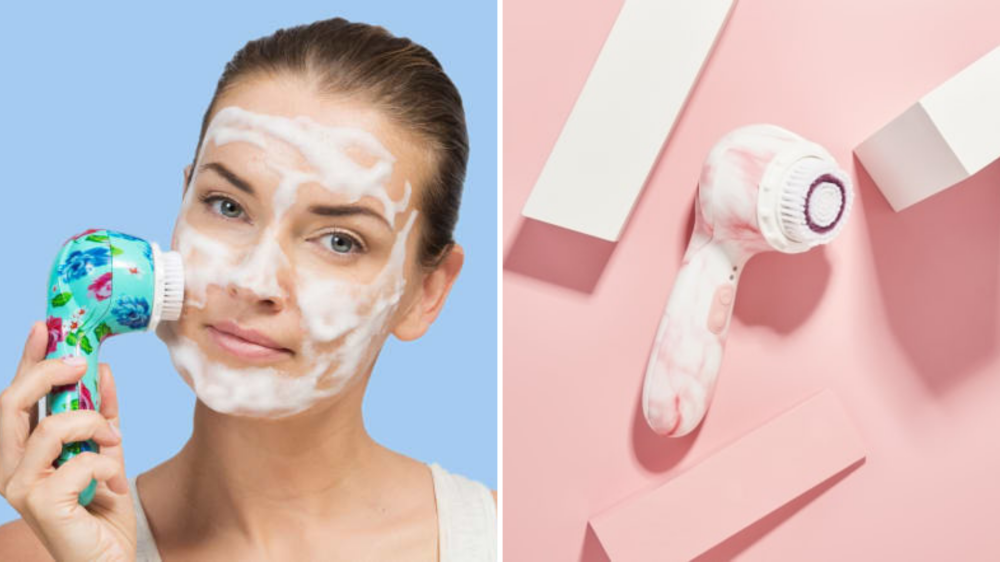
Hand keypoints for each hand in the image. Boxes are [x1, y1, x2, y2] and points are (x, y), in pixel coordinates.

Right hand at [0, 321, 135, 561]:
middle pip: (11, 405)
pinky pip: (77, 463)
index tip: (46, 326)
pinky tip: (113, 482)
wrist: (111, 559)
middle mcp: (10, 468)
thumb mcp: (107, 451)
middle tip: (83, 362)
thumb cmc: (102, 510)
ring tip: (114, 439)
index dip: (27, 360)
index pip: (16, 398)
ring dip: (90, 424)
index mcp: (22, 452)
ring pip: (48, 429)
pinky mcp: (41, 506)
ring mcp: (20, 489)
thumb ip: (101, 414)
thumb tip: (102, 370)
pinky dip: (105, 464)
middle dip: (48, 374)